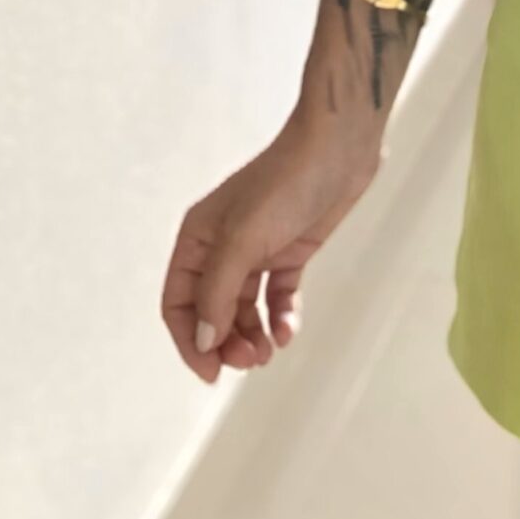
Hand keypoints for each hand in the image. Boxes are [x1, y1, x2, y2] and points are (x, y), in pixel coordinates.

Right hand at [159, 112, 380, 383]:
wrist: (341, 146)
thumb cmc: (286, 181)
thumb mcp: (243, 239)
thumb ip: (218, 292)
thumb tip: (202, 340)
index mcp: (197, 238)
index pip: (178, 303)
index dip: (189, 341)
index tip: (211, 373)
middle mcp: (222, 246)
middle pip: (212, 312)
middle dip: (226, 342)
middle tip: (250, 362)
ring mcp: (258, 249)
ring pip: (244, 309)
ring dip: (252, 335)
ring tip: (268, 353)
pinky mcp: (290, 250)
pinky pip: (277, 296)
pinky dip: (280, 317)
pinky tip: (287, 332)